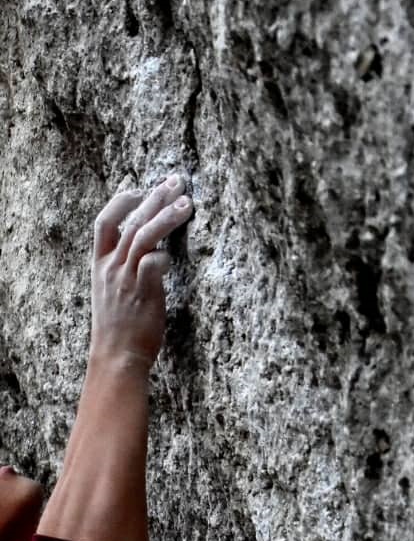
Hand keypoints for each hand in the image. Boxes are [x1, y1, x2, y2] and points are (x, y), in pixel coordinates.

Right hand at [89, 175, 192, 370]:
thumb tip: (145, 251)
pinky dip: (164, 256)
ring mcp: (125, 279)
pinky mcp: (143, 293)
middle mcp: (110, 268)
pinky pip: (153, 264)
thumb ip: (123, 269)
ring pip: (143, 236)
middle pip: (132, 221)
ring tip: (188, 203)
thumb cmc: (119, 328)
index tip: (141, 189)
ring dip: (167, 216)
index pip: (103, 222)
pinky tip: (174, 256)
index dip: (121, 200)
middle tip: (177, 181)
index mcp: (100, 265)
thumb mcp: (111, 293)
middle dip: (155, 197)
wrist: (116, 358)